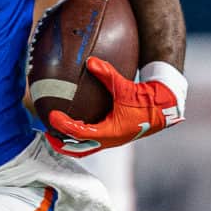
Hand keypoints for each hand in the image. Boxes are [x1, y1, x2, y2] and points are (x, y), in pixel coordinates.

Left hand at [46, 58, 184, 156]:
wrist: (165, 109)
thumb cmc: (146, 100)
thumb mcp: (125, 86)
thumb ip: (107, 73)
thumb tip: (90, 61)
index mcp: (109, 133)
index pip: (79, 133)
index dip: (63, 126)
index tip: (51, 116)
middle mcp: (108, 140)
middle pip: (77, 149)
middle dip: (60, 143)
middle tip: (46, 133)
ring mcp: (111, 140)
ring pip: (84, 147)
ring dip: (69, 141)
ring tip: (54, 131)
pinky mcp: (113, 135)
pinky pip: (91, 139)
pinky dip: (79, 134)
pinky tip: (74, 120)